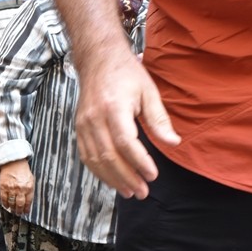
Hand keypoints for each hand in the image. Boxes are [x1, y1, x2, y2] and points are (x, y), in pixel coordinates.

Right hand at [0, 160, 33, 213]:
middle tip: (18, 213)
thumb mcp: (31, 180)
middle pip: (20, 204)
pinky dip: (5, 204)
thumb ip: (30, 190)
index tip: (25, 212)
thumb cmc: (22, 171)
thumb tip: (28, 201)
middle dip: (19, 211)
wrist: (13, 162)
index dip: (26, 209)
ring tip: (12, 210)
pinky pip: (4, 198)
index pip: (28, 202)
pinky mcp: (4, 187)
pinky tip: (6, 205)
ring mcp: (11, 188)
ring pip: (12, 203)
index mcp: (29, 187)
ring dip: (12, 208)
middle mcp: (20, 189)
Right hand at [74, 55, 179, 197]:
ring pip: (95, 160)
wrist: (98, 59)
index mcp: (114, 107)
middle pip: (108, 156)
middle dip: (127, 178)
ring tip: (130, 191)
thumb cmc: (126, 73)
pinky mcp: (78, 128)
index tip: (152, 175)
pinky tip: (112, 179)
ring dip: (112, 179)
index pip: (125, 142)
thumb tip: (173, 143)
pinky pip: (86, 156)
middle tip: (143, 191)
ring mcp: (83, 124)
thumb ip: (159, 120)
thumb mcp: (149, 92)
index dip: (139, 162)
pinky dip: (98, 171)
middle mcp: (94, 118)